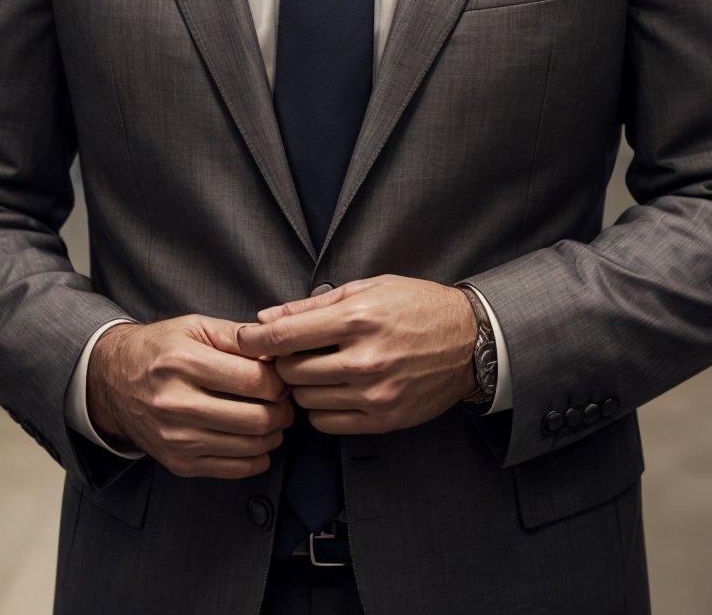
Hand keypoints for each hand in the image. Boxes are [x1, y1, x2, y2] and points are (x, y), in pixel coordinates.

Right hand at [87, 315, 293, 478]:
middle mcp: (177, 404)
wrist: (111, 381)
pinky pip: (233, 469)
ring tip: (274, 418)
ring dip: (274, 434)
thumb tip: (276, 349)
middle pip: (255, 417)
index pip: (252, 380)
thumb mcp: (194, 326)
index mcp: (182, 362)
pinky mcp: (178, 463)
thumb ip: (237, 336)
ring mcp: (177, 439)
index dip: (279, 380)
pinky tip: (258, 440)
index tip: (282, 376)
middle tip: (285, 400)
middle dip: (282, 410)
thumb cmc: (159, 349)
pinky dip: (257, 457)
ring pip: (249, 446)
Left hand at [236, 275, 476, 434]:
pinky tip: (332, 389)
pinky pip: (327, 423)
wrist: (468, 341)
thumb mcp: (367, 288)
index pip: (285, 337)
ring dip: (301, 386)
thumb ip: (311, 306)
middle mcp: (364, 359)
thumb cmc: (416, 306)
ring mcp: (374, 394)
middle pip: (290, 372)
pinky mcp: (383, 420)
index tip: (242, 340)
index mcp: (358, 318)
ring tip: (316, 369)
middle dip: (281, 362)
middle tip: (289, 353)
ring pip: (306, 399)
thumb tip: (265, 318)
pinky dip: (320, 408)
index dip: (254, 340)